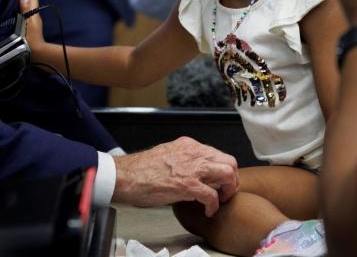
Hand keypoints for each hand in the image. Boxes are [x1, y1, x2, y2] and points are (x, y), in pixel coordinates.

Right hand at [19, 0, 45, 48]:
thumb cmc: (30, 37)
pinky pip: (26, 15)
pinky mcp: (30, 29)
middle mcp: (35, 17)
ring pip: (29, 9)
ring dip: (25, 2)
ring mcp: (33, 23)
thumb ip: (25, 9)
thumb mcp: (26, 22)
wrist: (36, 53)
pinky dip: (23, 10)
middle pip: (32, 3)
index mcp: (34, 13)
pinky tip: (17, 13)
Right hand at [113, 136, 238, 216]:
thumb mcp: (166, 155)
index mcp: (188, 145)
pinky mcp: (188, 184)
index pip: (217, 154)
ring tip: (219, 200)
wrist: (125, 175)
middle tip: (224, 192)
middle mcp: (193, 152)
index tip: (218, 182)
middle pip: (229, 161)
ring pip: (228, 174)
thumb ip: (183, 160)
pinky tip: (207, 211)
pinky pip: (213, 196)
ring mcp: (192, 168)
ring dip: (228, 190)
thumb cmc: (140, 169)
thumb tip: (192, 171)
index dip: (221, 170)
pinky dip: (213, 206)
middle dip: (231, 179)